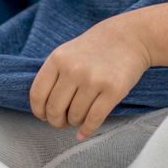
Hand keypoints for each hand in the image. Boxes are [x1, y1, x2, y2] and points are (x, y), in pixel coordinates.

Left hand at [30, 18, 151, 137]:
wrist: (130, 37)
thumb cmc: (96, 48)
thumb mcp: (67, 53)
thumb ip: (53, 76)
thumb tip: (44, 110)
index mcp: (58, 59)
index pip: (37, 94)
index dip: (39, 111)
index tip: (44, 116)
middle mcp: (73, 69)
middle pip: (54, 109)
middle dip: (57, 121)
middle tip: (63, 121)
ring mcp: (93, 80)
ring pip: (75, 116)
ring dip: (75, 122)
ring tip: (80, 116)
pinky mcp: (113, 90)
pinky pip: (94, 119)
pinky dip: (87, 129)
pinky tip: (85, 131)